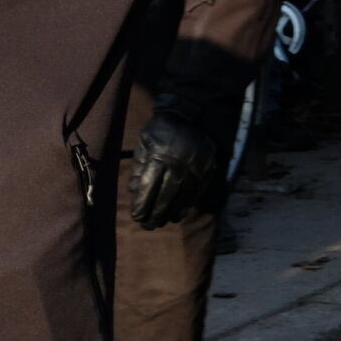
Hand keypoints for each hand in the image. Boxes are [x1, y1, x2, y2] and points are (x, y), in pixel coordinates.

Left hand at [126, 109, 220, 230]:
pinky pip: (197, 192)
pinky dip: (188, 205)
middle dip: (155, 215)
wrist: (192, 114)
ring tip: (163, 222)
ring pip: (182, 198)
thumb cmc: (162, 128)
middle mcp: (177, 166)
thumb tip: (134, 190)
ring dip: (171, 213)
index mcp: (159, 158)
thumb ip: (139, 165)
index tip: (137, 217)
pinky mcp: (206, 170)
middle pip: (165, 198)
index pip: (148, 189)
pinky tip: (180, 212)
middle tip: (148, 226)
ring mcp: (194, 169)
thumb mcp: (144, 141)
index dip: (142, 206)